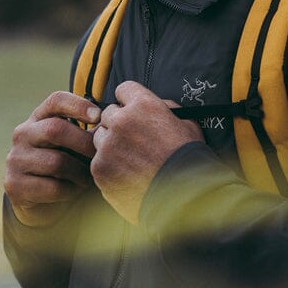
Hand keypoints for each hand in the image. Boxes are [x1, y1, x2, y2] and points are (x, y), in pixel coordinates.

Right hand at [5, 91, 99, 227]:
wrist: (41, 201)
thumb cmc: (66, 166)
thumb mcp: (76, 146)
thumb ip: (89, 134)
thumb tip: (112, 124)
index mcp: (38, 118)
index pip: (55, 100)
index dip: (78, 105)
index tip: (99, 116)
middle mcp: (22, 134)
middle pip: (55, 129)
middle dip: (83, 144)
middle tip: (99, 156)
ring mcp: (15, 159)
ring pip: (56, 162)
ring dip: (79, 173)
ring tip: (88, 178)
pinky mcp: (15, 185)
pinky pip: (51, 187)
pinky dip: (70, 190)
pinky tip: (73, 190)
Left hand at [90, 81, 203, 223]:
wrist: (184, 197)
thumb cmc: (190, 160)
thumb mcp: (188, 124)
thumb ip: (169, 110)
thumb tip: (159, 105)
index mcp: (144, 105)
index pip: (123, 89)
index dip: (128, 100)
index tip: (132, 111)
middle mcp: (121, 121)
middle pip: (108, 114)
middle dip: (118, 124)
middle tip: (132, 140)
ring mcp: (108, 146)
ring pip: (99, 138)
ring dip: (110, 145)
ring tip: (130, 160)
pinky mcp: (100, 169)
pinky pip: (98, 162)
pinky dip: (108, 168)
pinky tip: (126, 176)